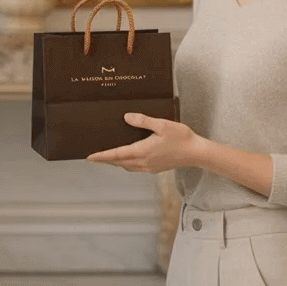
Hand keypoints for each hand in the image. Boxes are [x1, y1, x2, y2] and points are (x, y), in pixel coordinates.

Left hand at [86, 113, 202, 172]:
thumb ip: (143, 121)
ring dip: (116, 162)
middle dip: (106, 160)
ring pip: (126, 166)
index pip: (116, 155)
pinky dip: (126, 163)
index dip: (102, 156)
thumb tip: (126, 117)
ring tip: (107, 156)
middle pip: (119, 162)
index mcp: (142, 152)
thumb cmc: (182, 138)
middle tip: (93, 157)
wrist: (197, 153)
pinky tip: (127, 157)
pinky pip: (135, 168)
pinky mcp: (154, 168)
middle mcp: (143, 162)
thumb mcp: (162, 125)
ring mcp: (149, 167)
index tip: (89, 157)